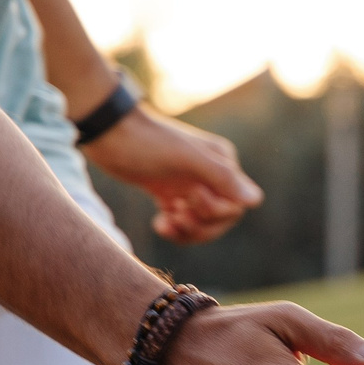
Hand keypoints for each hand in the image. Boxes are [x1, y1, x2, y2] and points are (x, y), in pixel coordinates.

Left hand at [82, 105, 263, 243]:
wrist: (107, 133)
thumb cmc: (147, 142)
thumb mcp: (186, 159)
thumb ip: (222, 178)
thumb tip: (256, 201)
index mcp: (222, 162)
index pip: (236, 205)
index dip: (215, 212)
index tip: (188, 198)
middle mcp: (210, 174)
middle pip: (221, 218)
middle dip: (200, 224)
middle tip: (176, 214)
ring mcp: (189, 184)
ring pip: (202, 223)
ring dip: (186, 230)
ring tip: (165, 222)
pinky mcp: (169, 193)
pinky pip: (183, 221)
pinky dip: (173, 228)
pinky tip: (158, 223)